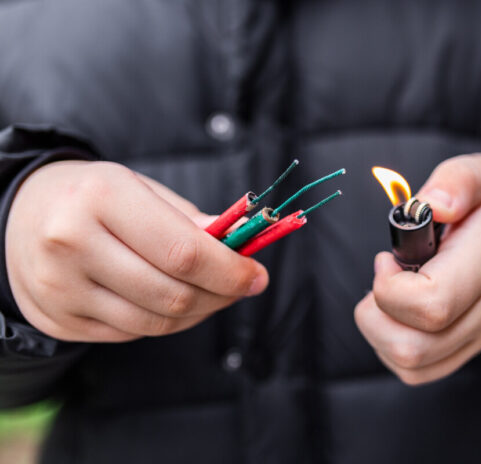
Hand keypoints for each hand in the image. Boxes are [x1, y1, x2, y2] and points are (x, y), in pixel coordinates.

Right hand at [6, 160, 267, 341]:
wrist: (22, 214)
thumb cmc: (95, 196)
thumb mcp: (141, 188)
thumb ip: (189, 220)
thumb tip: (238, 248)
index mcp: (101, 197)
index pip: (182, 252)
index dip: (230, 272)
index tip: (257, 277)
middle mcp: (72, 244)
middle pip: (172, 294)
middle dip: (222, 296)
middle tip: (242, 286)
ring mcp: (60, 287)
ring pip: (156, 322)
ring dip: (198, 313)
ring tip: (212, 293)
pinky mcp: (57, 318)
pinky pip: (132, 333)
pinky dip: (164, 321)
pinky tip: (170, 300)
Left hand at [355, 154, 480, 384]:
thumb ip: (457, 180)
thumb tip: (431, 205)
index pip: (432, 303)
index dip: (391, 287)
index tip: (386, 259)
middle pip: (415, 346)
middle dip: (375, 314)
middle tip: (384, 276)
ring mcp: (477, 336)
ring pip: (413, 365)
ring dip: (379, 332)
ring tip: (389, 294)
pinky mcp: (467, 350)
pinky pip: (419, 371)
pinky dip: (391, 348)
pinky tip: (397, 314)